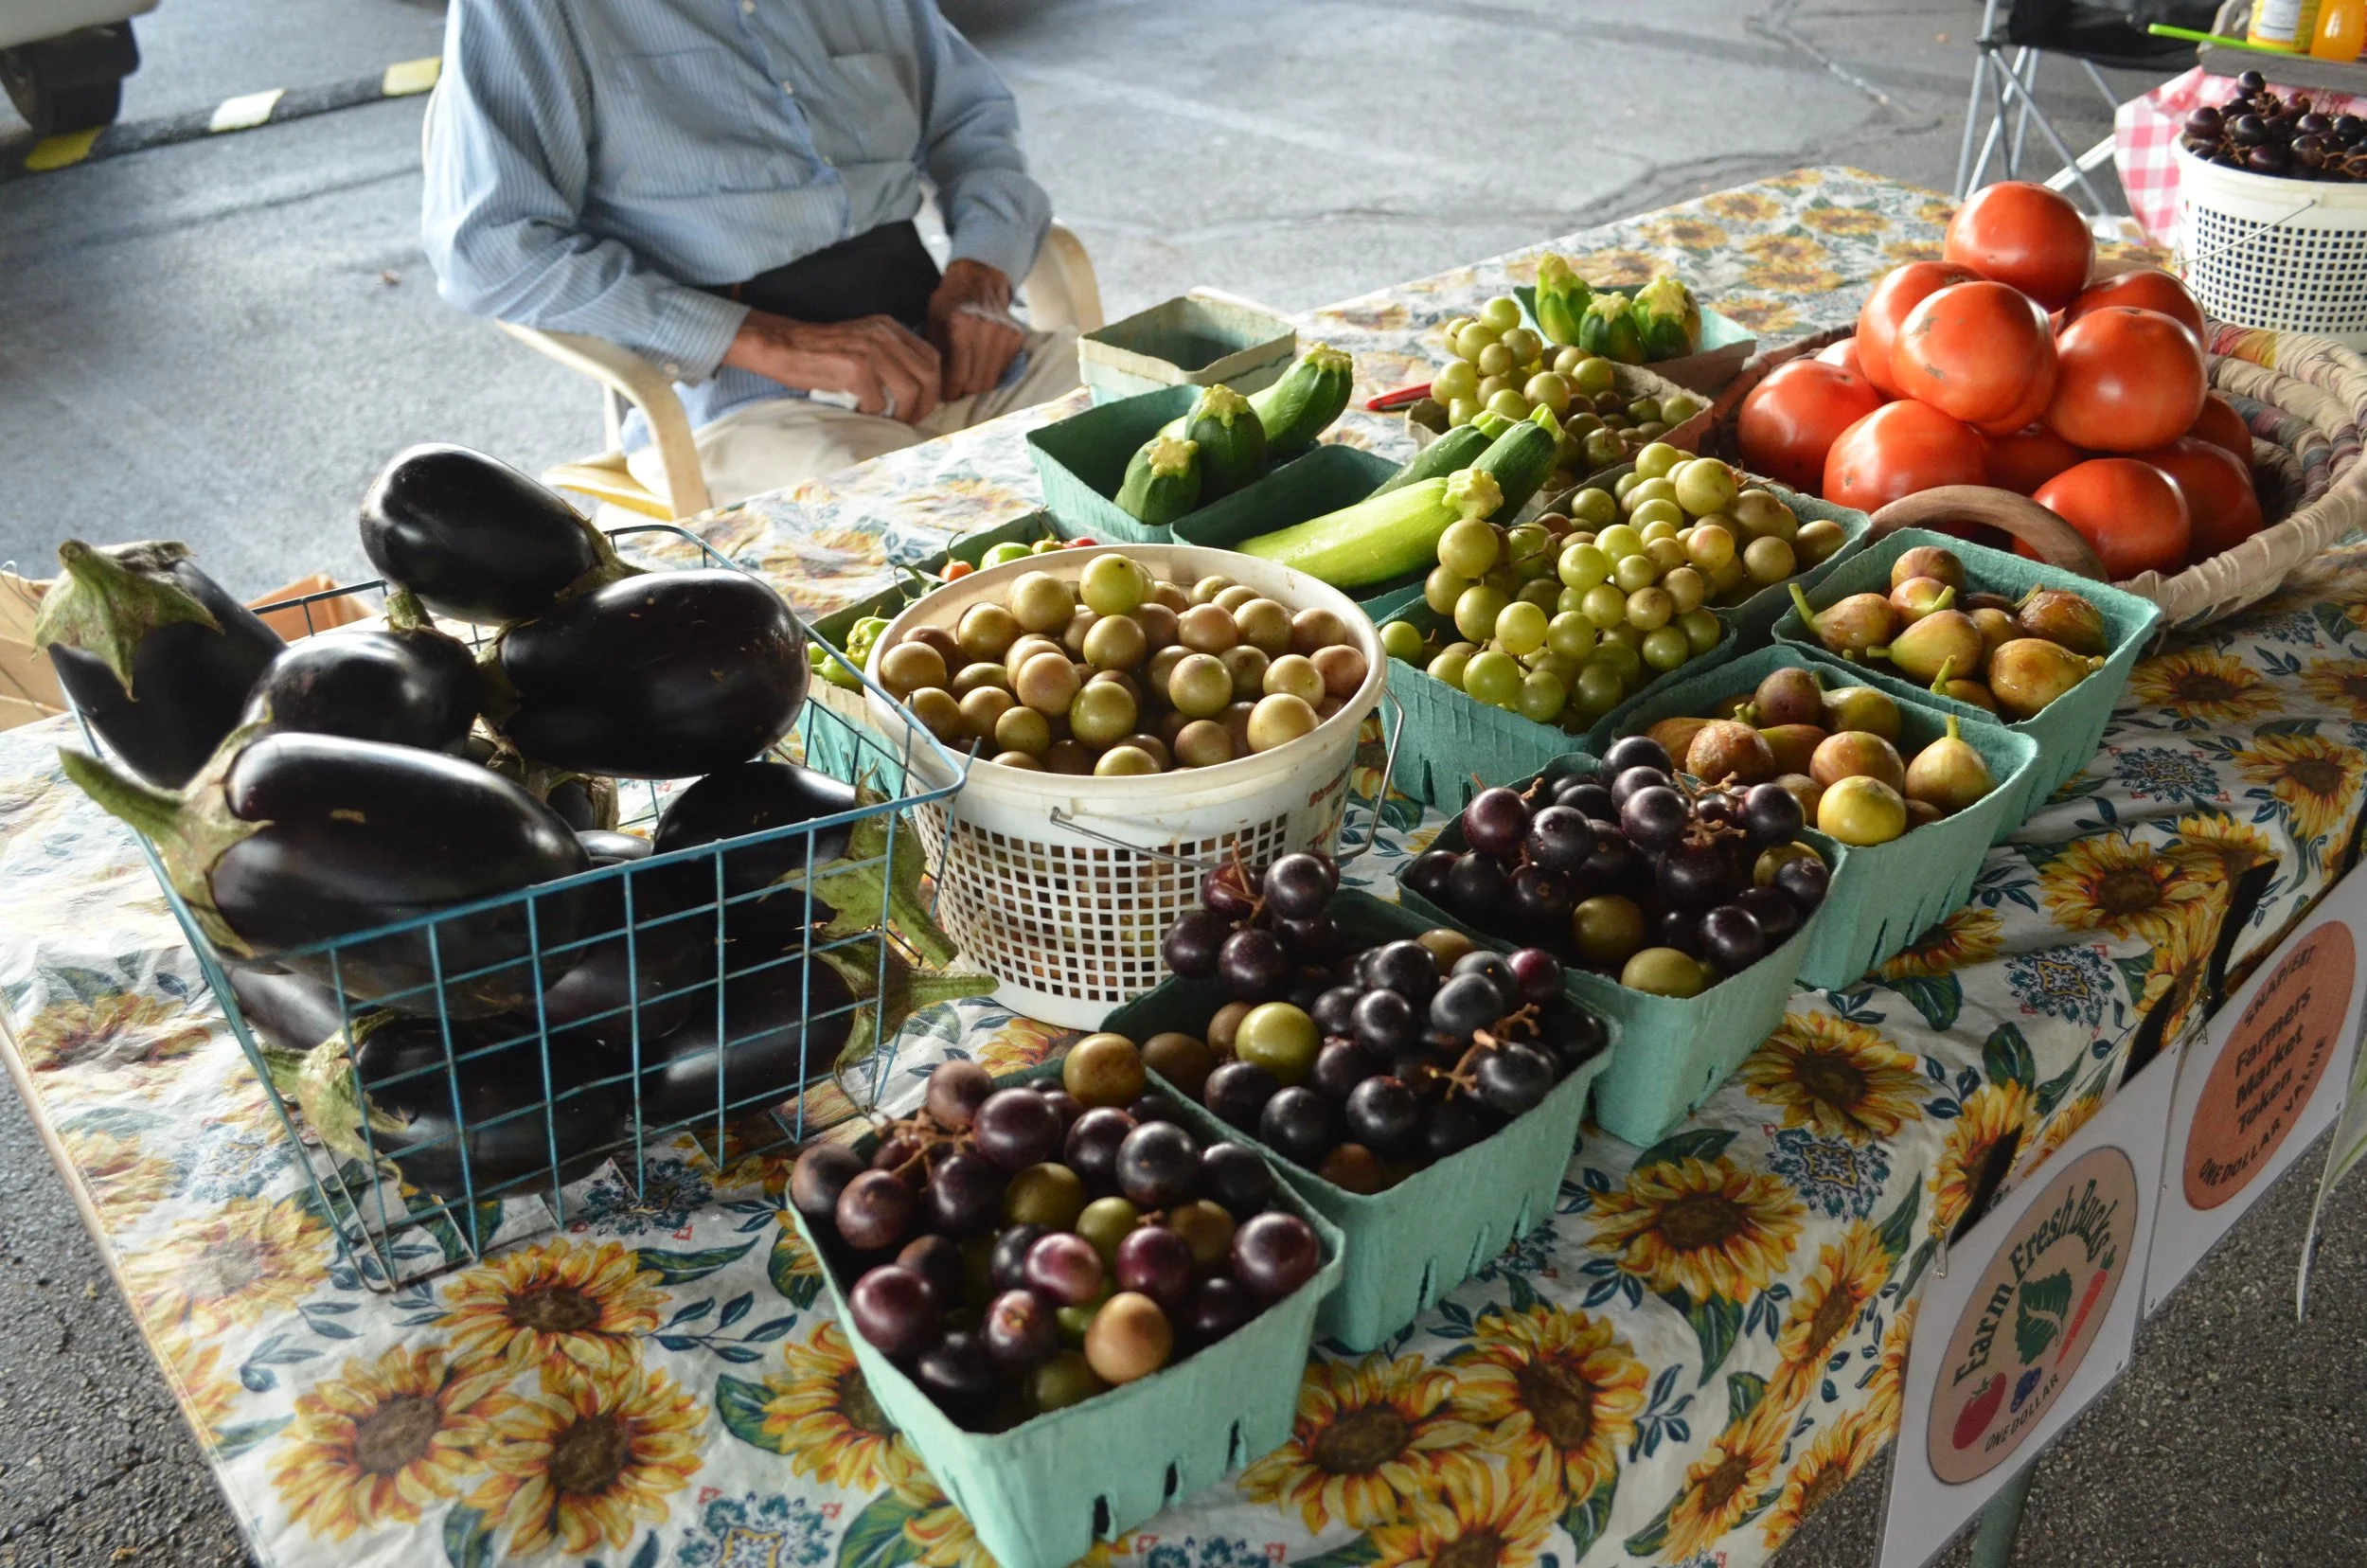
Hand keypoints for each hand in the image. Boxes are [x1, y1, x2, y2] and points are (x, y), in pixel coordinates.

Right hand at [722, 310, 940, 423]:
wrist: (781, 346)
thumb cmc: (819, 353)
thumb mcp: (861, 344)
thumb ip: (888, 357)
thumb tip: (917, 392)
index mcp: (889, 327)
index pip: (932, 358)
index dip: (933, 387)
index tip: (920, 407)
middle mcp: (884, 334)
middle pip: (929, 374)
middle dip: (925, 404)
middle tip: (909, 421)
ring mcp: (871, 349)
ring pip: (911, 391)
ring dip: (904, 414)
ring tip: (888, 421)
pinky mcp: (855, 368)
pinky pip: (879, 402)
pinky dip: (871, 414)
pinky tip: (858, 412)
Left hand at [927, 258, 1025, 400]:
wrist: (979, 279)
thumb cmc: (950, 300)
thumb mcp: (933, 319)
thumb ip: (934, 350)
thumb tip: (934, 384)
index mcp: (963, 323)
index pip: (958, 373)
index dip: (950, 391)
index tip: (943, 397)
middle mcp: (988, 328)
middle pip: (977, 381)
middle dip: (963, 392)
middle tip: (953, 393)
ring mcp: (1006, 332)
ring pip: (992, 379)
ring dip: (977, 385)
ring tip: (964, 384)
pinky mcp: (1017, 336)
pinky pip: (1003, 369)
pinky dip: (990, 373)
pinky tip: (979, 367)